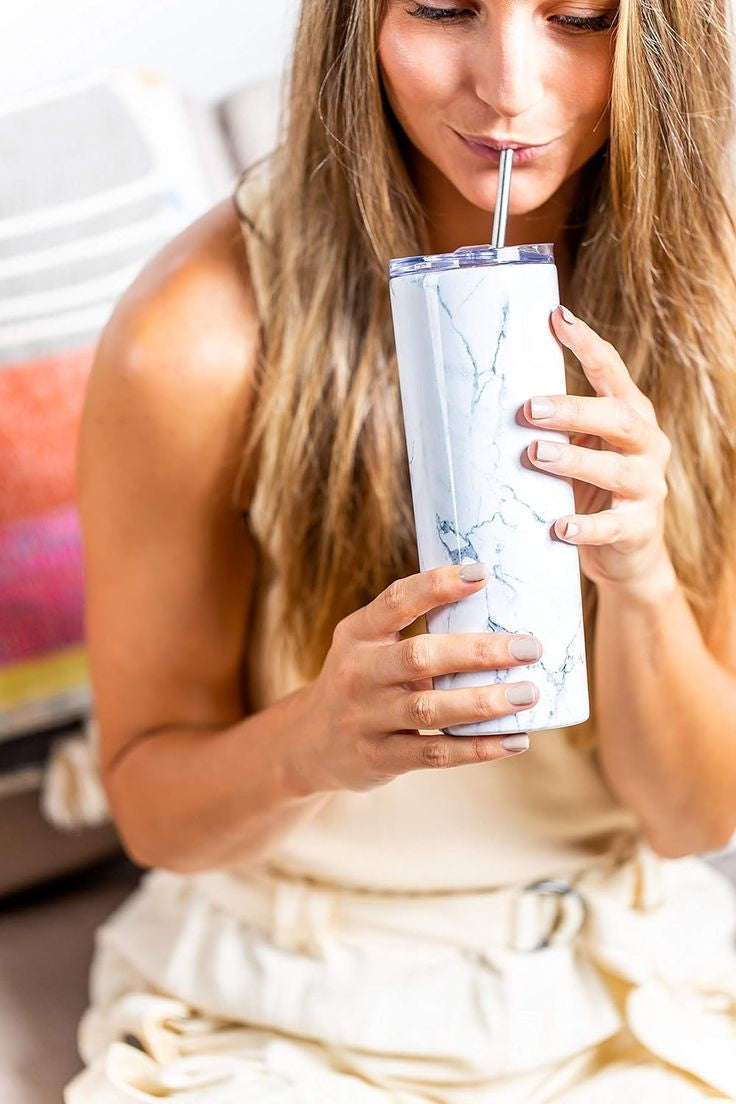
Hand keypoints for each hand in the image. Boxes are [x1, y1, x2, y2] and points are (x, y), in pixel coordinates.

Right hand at [303, 564, 543, 793]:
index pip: (397, 601)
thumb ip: (413, 628)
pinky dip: (477, 748)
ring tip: (528, 694)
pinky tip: (515, 740)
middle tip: (530, 647)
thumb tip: (495, 603)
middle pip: (420, 657)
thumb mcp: (368, 645)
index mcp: (358, 634)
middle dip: (478, 651)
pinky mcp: (379, 757)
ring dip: (484, 702)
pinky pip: (434, 753)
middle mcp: (359, 672)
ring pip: (430, 709)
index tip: (482, 573)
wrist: (309, 743)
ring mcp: (366, 717)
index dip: (437, 585)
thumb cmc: (361, 681)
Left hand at [523, 305, 673, 592]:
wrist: (627, 555)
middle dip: (573, 409)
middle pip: (617, 417)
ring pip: (616, 469)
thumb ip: (548, 428)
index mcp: (630, 416)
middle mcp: (646, 445)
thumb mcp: (576, 451)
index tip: (556, 317)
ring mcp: (647, 487)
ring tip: (535, 455)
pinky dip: (584, 527)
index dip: (586, 344)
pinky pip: (612, 527)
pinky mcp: (638, 529)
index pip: (611, 372)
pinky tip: (558, 527)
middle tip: (528, 409)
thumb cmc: (588, 491)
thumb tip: (474, 397)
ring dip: (574, 460)